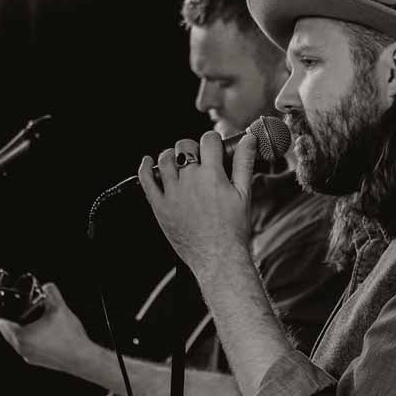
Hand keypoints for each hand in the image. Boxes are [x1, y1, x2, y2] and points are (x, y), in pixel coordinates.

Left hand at [0, 282, 91, 372]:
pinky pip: (30, 347)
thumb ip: (51, 292)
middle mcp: (22, 349)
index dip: (9, 311)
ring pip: (19, 340)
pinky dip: (35, 339)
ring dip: (25, 330)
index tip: (18, 307)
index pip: (3, 323)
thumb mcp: (60, 308)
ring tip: (41, 323)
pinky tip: (50, 334)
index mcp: (21, 337)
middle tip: (31, 313)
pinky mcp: (38, 360)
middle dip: (18, 320)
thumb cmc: (70, 339)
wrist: (82, 358)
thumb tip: (47, 287)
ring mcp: (29, 356)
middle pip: (9, 332)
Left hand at [138, 130, 257, 278]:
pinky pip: (146, 181)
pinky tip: (148, 163)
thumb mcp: (243, 193)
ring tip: (179, 162)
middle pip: (185, 146)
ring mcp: (172, 193)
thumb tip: (249, 139)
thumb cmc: (233, 229)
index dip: (213, 141)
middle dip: (193, 148)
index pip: (208, 140)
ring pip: (164, 159)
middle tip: (200, 160)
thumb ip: (244, 163)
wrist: (218, 257)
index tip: (214, 147)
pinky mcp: (160, 207)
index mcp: (212, 175)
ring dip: (171, 155)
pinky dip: (145, 168)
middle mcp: (190, 180)